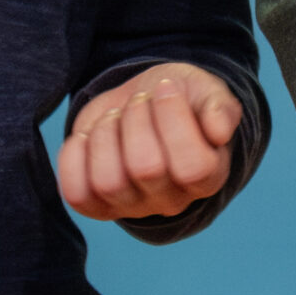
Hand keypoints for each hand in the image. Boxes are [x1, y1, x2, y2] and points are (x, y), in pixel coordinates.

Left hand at [59, 63, 240, 221]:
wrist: (141, 102)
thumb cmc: (178, 98)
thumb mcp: (204, 91)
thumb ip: (220, 107)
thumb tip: (219, 131)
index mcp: (207, 176)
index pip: (192, 167)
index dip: (174, 120)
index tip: (166, 88)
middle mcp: (170, 199)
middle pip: (146, 169)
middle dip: (136, 118)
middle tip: (139, 100)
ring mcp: (131, 206)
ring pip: (109, 183)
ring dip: (106, 135)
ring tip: (115, 117)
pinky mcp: (96, 203)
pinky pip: (77, 194)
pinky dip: (75, 159)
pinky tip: (88, 136)